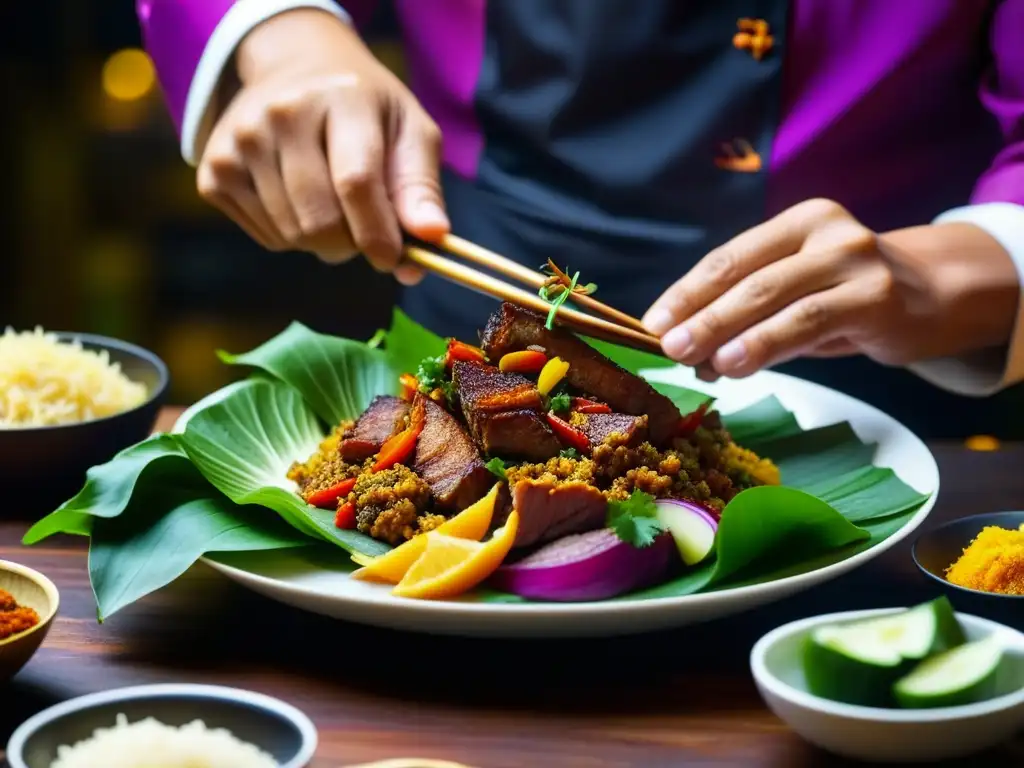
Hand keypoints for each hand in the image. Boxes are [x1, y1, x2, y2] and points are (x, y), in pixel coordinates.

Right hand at [196, 9, 445, 284]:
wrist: (297, 70)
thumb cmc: (366, 110)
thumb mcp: (409, 132)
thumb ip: (420, 187)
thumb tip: (432, 237)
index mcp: (339, 98)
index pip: (356, 183)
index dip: (377, 234)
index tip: (393, 260)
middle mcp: (280, 114)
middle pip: (319, 221)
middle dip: (352, 244)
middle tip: (365, 231)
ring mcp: (239, 141)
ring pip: (292, 236)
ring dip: (323, 241)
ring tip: (333, 206)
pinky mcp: (215, 170)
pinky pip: (267, 238)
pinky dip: (292, 237)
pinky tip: (299, 200)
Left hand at [642, 198, 1019, 379]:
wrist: (930, 297)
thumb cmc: (846, 298)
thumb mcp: (795, 295)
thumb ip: (748, 315)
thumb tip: (689, 351)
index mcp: (797, 221)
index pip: (728, 258)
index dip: (686, 291)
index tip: (652, 323)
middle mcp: (826, 230)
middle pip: (747, 276)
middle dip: (700, 313)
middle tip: (666, 345)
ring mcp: (854, 259)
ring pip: (775, 297)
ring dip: (727, 331)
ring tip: (693, 359)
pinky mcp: (876, 296)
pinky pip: (809, 321)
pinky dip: (767, 344)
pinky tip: (738, 364)